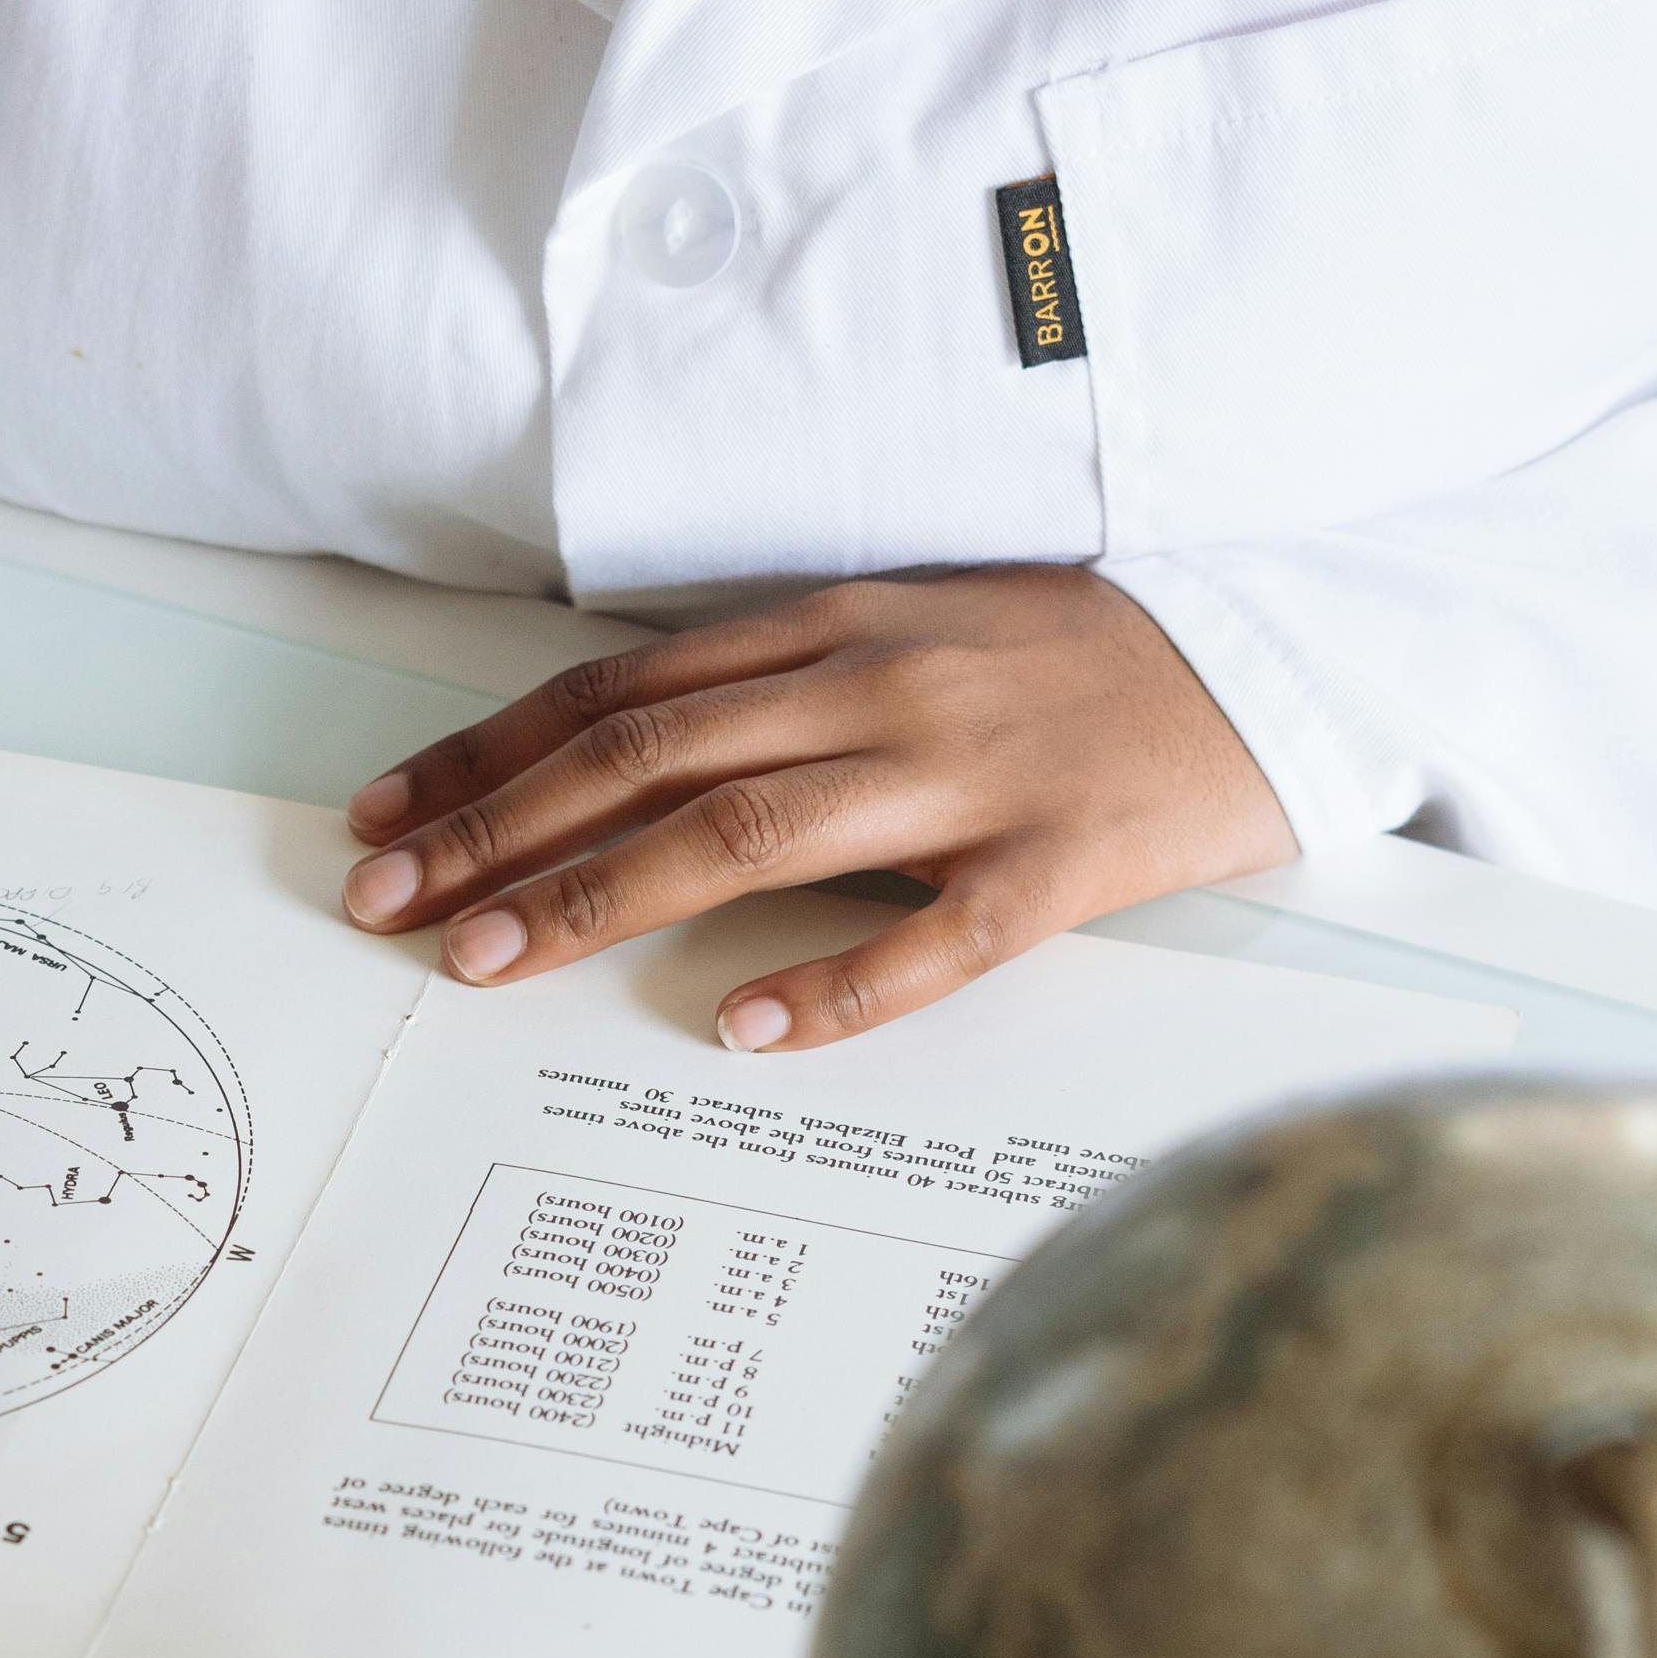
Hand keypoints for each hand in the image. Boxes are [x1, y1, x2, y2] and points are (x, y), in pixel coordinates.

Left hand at [338, 566, 1295, 1049]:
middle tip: (385, 900)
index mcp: (835, 628)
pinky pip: (936, 933)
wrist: (1272, 653)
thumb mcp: (909, 631)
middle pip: (650, 759)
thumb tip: (616, 758)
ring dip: (603, 897)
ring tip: (489, 960)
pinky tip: (745, 1029)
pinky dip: (836, 983)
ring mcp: (971, 773)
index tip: (385, 815)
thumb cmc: (1073, 659)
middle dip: (497, 832)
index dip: (490, 755)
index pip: (620, 693)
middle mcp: (881, 687)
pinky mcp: (1060, 861)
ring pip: (751, 831)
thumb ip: (774, 682)